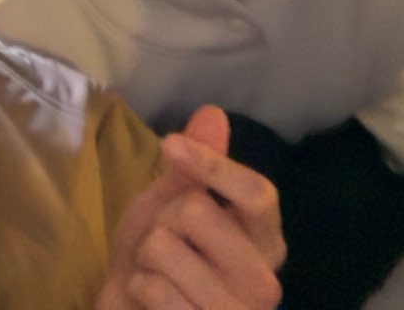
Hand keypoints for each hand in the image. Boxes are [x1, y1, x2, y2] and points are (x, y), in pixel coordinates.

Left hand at [98, 106, 284, 309]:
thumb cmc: (158, 259)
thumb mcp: (171, 204)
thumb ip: (194, 166)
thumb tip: (212, 112)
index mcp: (265, 242)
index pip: (258, 195)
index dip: (214, 165)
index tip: (170, 143)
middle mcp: (263, 280)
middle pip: (196, 210)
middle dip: (161, 219)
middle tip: (162, 243)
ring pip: (163, 247)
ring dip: (145, 259)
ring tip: (156, 275)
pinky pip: (153, 289)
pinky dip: (138, 289)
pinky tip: (150, 303)